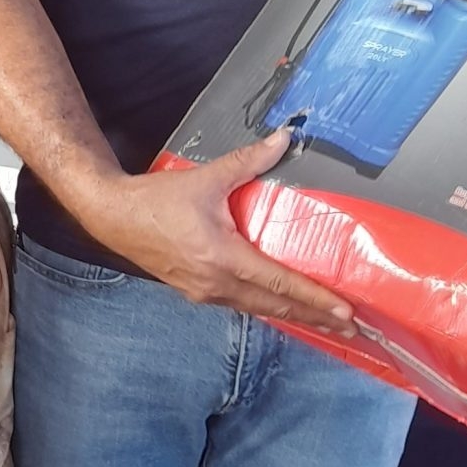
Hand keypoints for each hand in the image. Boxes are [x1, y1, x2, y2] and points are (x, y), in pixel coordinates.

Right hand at [78, 132, 355, 333]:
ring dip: (293, 317)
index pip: (280, 283)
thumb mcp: (206, 178)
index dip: (316, 299)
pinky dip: (267, 308)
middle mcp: (217, 283)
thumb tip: (285, 137)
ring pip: (258, 310)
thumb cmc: (157, 199)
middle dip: (315, 318)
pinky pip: (240, 305)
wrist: (114, 217)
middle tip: (352, 329)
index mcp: (223, 258)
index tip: (346, 313)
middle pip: (276, 306)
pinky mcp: (196, 293)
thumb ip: (248, 160)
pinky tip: (280, 307)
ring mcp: (205, 293)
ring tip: (324, 323)